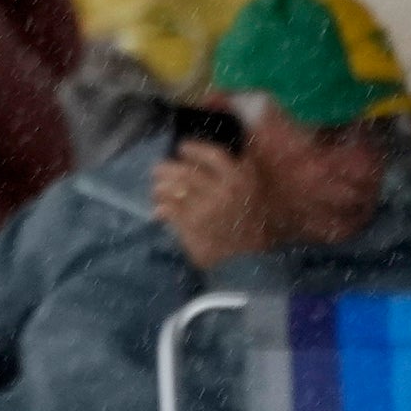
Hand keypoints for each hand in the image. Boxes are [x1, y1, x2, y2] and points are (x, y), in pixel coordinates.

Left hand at [155, 134, 274, 271]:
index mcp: (240, 181)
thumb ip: (238, 173)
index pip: (214, 155)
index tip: (182, 148)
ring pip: (172, 187)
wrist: (247, 263)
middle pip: (185, 170)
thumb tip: (215, 153)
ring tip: (157, 190)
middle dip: (166, 168)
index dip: (194, 149)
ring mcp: (206, 206)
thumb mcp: (252, 196)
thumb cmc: (249, 228)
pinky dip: (160, 208)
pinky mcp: (191, 223)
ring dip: (159, 188)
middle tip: (158, 170)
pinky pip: (167, 209)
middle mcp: (223, 190)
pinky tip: (160, 210)